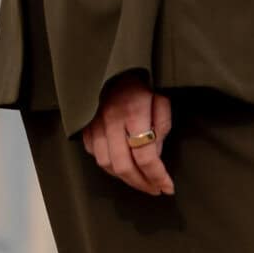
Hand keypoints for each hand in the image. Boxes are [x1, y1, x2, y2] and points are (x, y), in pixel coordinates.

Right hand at [82, 72, 174, 195]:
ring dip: (124, 178)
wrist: (112, 62)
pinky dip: (108, 164)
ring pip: (106, 164)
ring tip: (140, 180)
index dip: (158, 176)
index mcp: (134, 112)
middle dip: (141, 183)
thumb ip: (161, 127)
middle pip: (124, 166)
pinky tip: (121, 165)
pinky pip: (94, 153)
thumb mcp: (161, 99)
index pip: (146, 156)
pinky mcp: (85, 124)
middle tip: (155, 189)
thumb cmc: (141, 81)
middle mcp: (111, 120)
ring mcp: (94, 123)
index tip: (168, 187)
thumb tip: (155, 156)